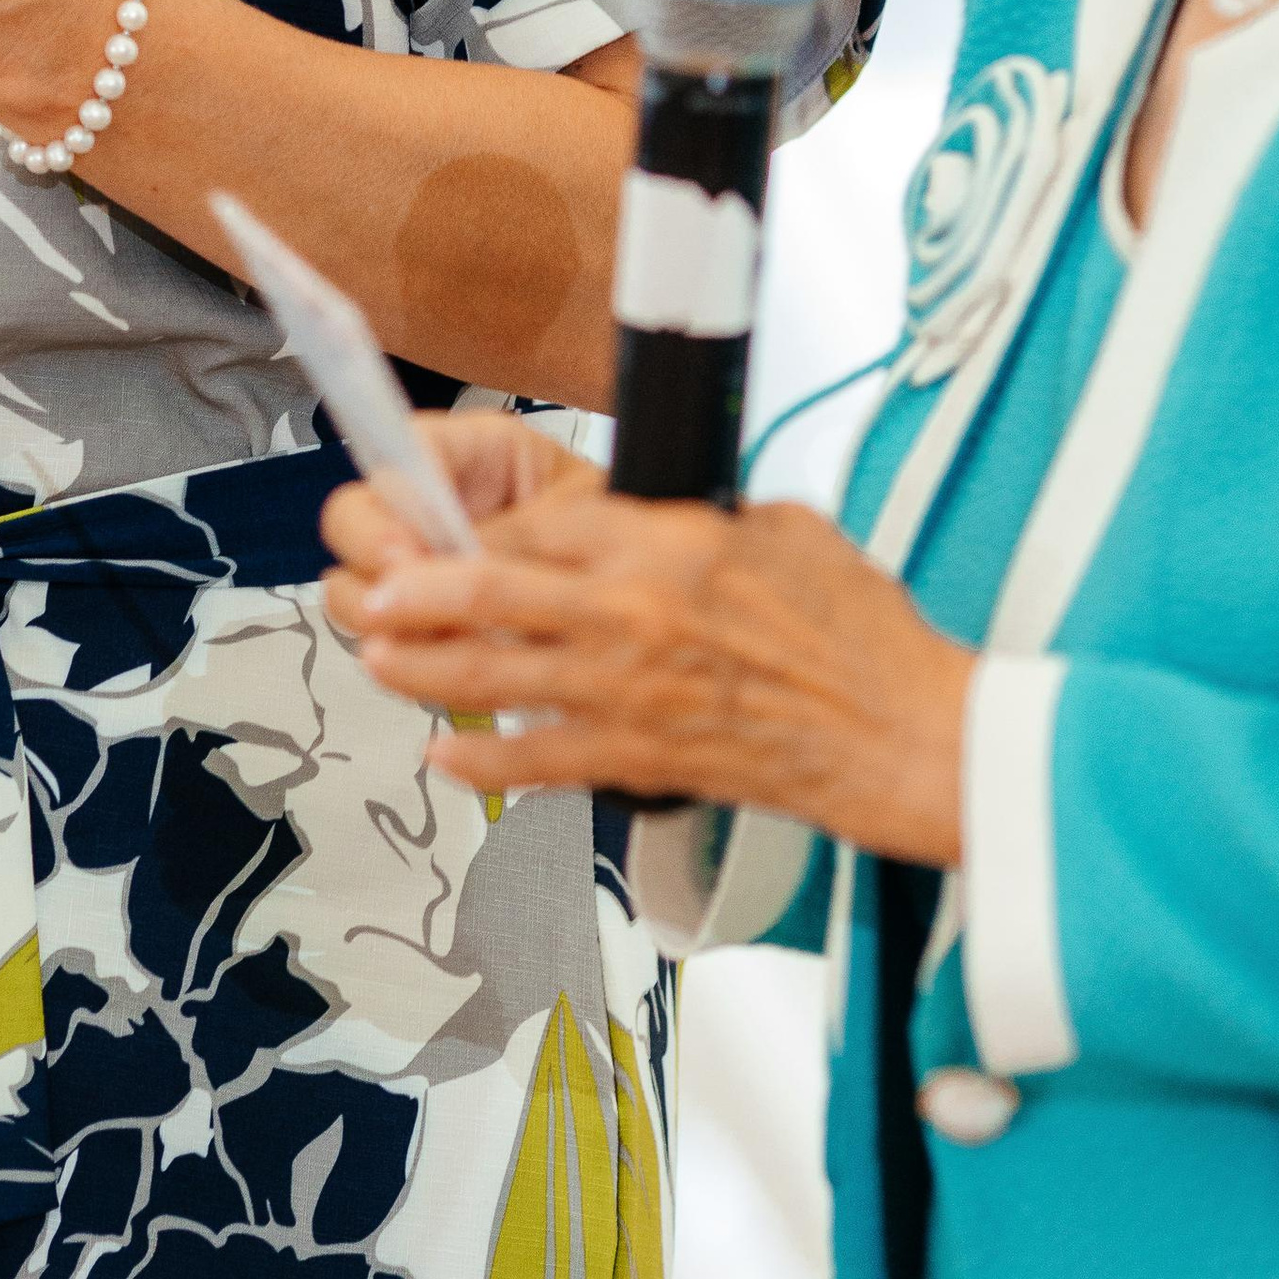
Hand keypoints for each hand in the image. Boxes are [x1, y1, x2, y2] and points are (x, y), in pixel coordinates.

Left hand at [326, 437, 972, 862]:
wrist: (903, 735)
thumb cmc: (860, 634)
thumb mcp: (783, 530)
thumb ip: (703, 521)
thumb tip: (664, 517)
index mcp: (668, 544)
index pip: (543, 527)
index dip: (481, 532)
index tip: (446, 531)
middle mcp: (635, 615)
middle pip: (496, 594)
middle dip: (421, 592)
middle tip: (374, 590)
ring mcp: (632, 692)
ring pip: (500, 677)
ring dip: (428, 670)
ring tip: (378, 660)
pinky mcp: (645, 758)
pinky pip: (544, 760)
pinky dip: (488, 761)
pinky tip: (446, 754)